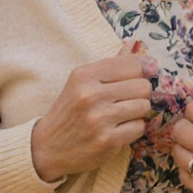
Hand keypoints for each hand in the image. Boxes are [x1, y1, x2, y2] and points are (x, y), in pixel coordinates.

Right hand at [31, 43, 155, 182]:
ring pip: (144, 106)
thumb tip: (134, 45)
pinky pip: (139, 128)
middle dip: (139, 95)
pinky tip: (118, 130)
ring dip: (137, 113)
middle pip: (143, 86)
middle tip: (125, 102)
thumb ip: (110, 64)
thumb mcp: (81, 83)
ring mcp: (99, 119)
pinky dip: (133, 130)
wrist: (48, 148)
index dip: (136, 74)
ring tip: (121, 116)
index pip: (133, 64)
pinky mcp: (108, 141)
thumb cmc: (69, 112)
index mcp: (84, 75)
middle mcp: (91, 95)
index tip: (129, 83)